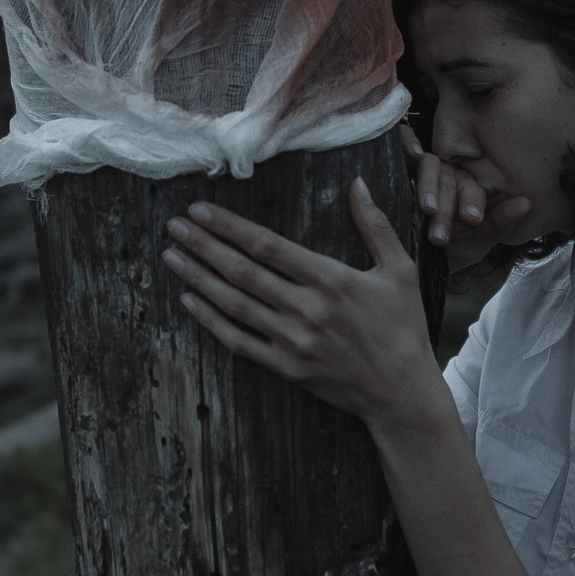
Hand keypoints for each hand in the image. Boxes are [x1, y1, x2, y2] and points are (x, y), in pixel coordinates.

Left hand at [161, 177, 447, 430]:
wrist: (402, 392)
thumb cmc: (403, 327)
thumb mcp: (400, 271)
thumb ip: (375, 225)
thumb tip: (358, 184)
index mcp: (332, 279)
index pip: (268, 246)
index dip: (230, 226)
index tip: (201, 211)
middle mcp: (308, 309)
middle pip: (243, 272)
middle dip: (204, 246)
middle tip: (174, 227)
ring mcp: (293, 341)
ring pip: (234, 305)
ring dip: (198, 278)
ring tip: (171, 256)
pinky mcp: (287, 368)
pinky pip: (239, 341)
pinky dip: (211, 321)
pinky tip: (190, 300)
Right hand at [399, 124, 532, 278]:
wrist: (414, 269)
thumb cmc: (450, 253)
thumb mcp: (477, 243)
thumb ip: (501, 223)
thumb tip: (526, 203)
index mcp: (465, 189)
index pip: (471, 186)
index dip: (472, 200)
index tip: (472, 219)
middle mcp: (444, 175)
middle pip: (448, 177)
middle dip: (446, 207)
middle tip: (441, 234)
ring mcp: (419, 170)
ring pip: (428, 165)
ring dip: (428, 187)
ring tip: (428, 209)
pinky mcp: (396, 165)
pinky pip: (403, 141)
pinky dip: (408, 143)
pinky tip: (413, 155)